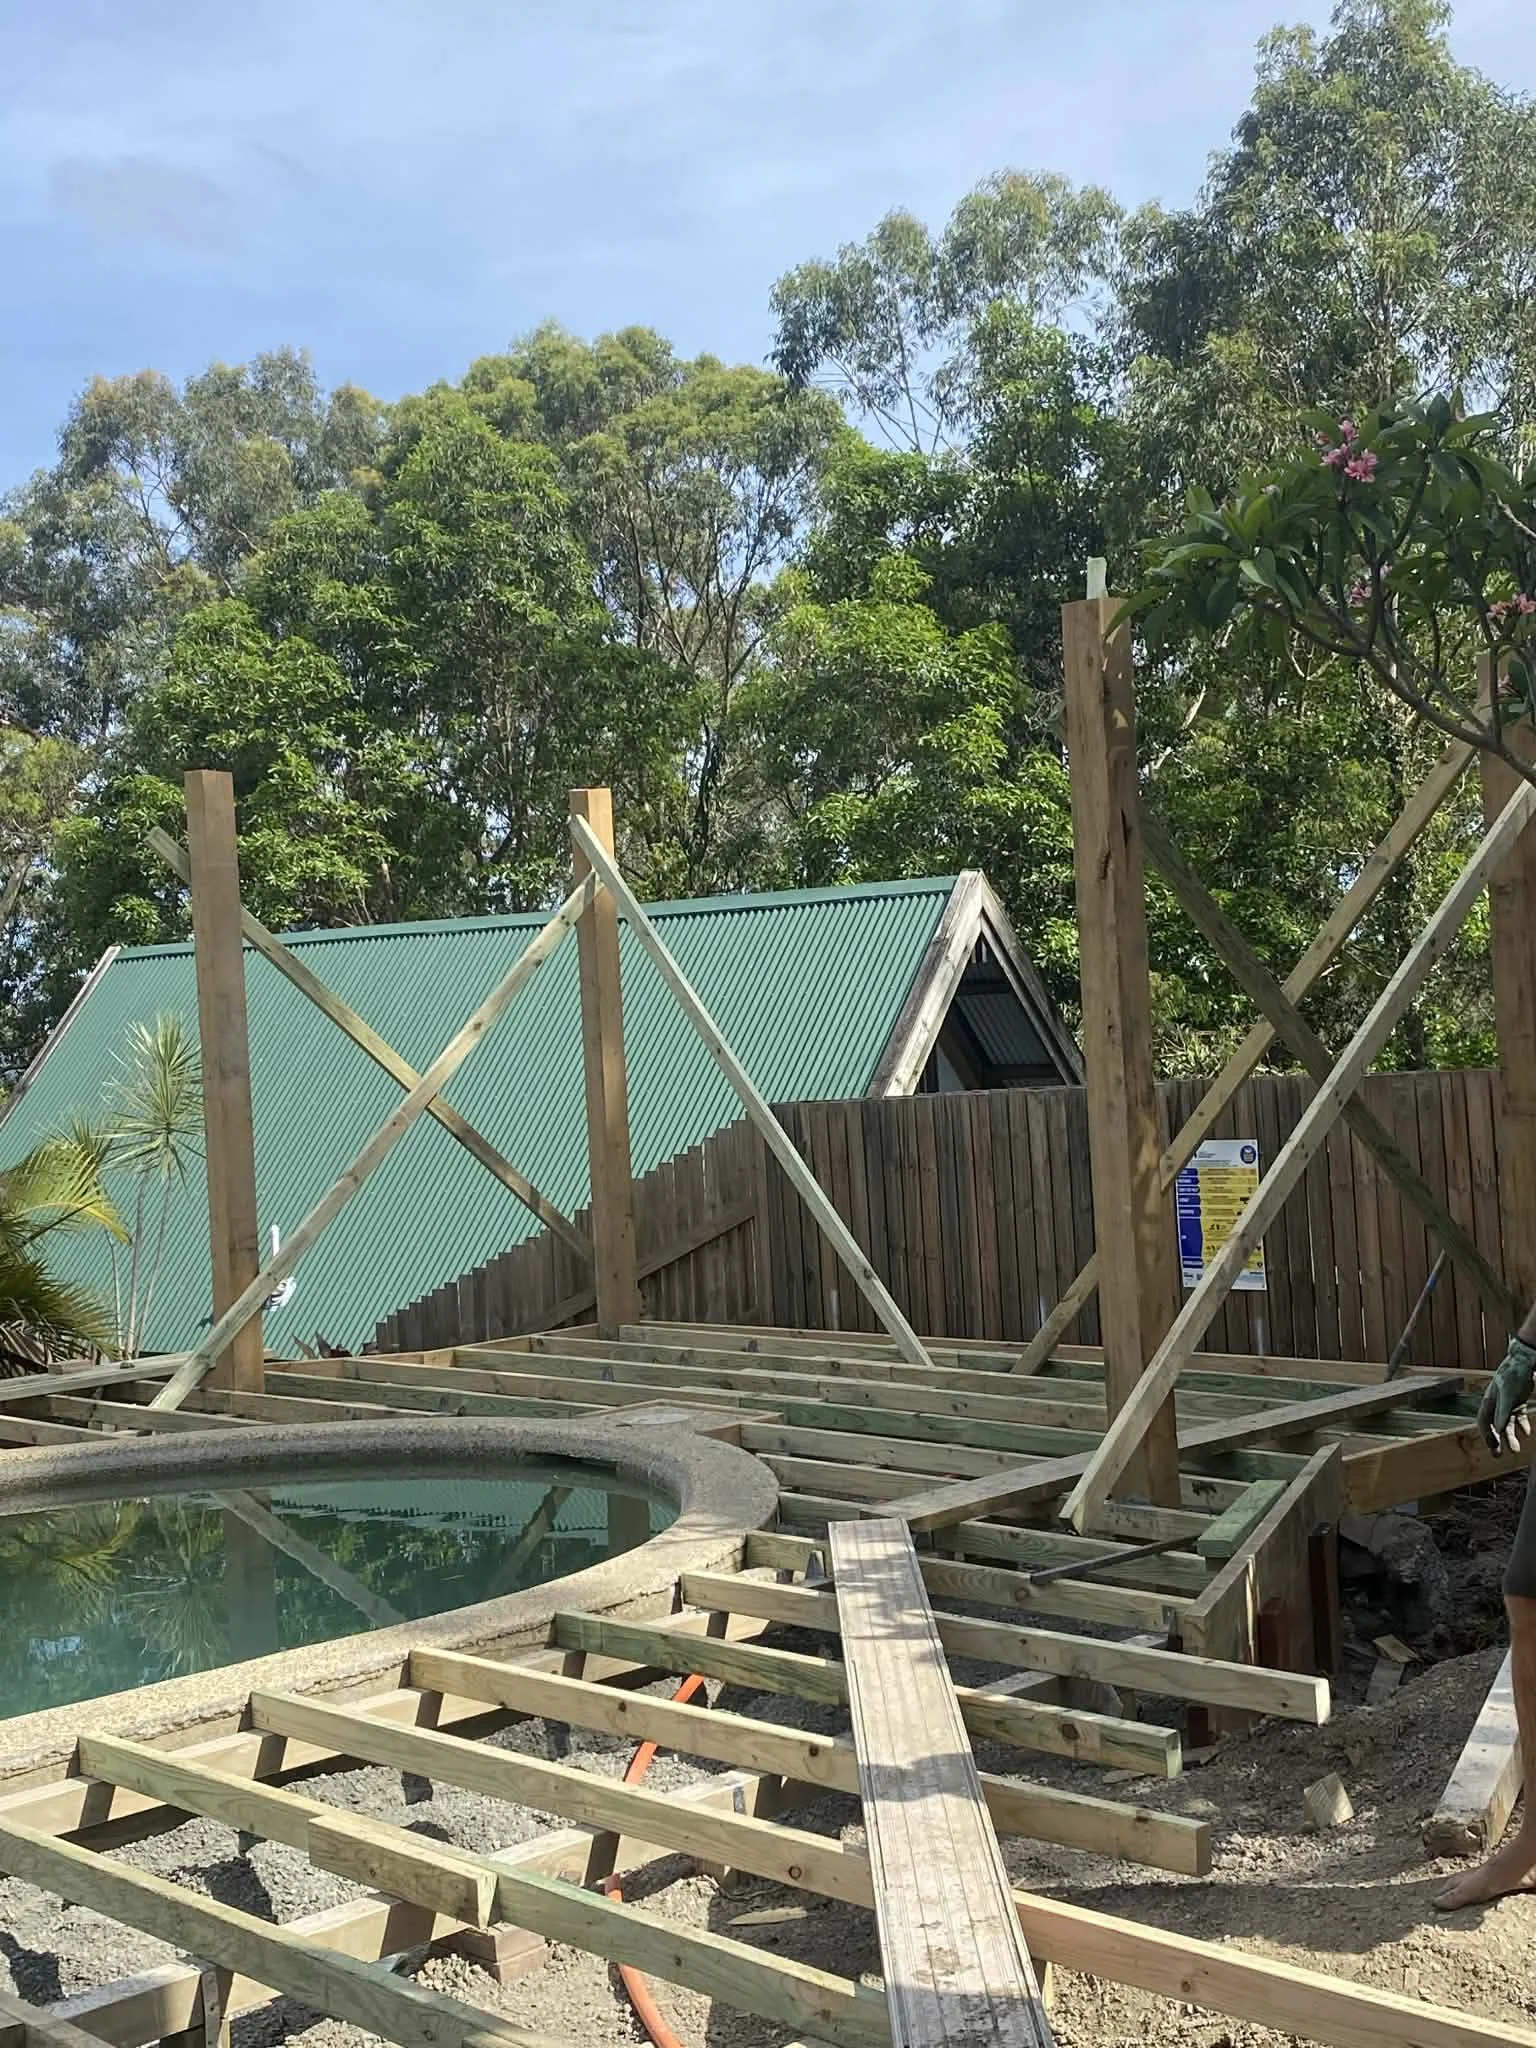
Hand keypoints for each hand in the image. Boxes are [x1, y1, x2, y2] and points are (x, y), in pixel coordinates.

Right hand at [1478, 1337, 1535, 1453]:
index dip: (1487, 1434)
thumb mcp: (1508, 1394)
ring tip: (1516, 1450)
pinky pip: (1518, 1417)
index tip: (1493, 1447)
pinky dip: (1522, 1426)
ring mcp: (1507, 1402)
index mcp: (1489, 1400)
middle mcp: (1496, 1403)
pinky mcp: (1518, 1401)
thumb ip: (1503, 1412)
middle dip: (1496, 1440)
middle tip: (1498, 1455)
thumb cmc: (1513, 1374)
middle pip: (1494, 1425)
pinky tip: (1527, 1433)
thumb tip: (1499, 1430)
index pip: (1484, 1421)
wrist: (1524, 1361)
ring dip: (1510, 1436)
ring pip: (1507, 1423)